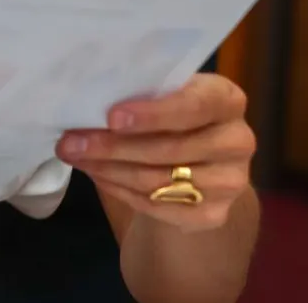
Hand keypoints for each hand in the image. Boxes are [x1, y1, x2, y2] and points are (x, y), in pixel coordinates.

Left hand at [57, 73, 255, 232]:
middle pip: (170, 148)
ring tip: (75, 156)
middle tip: (70, 141)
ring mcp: (230, 182)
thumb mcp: (166, 95)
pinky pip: (156, 205)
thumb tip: (88, 98)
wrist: (198, 164)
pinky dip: (119, 190)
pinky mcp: (213, 214)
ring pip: (158, 180)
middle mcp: (237, 140)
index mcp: (227, 98)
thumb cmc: (173, 117)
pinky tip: (97, 175)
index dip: (154, 113)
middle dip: (113, 146)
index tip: (112, 117)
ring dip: (108, 169)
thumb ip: (143, 93)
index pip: (194, 105)